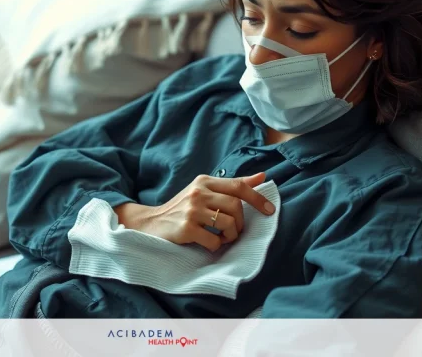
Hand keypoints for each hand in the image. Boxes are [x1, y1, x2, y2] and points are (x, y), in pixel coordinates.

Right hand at [114, 172, 274, 251]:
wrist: (150, 223)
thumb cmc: (182, 208)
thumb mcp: (204, 191)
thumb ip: (232, 185)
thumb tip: (262, 176)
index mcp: (204, 181)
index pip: (238, 186)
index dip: (257, 198)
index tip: (270, 211)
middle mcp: (198, 193)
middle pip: (235, 206)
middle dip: (240, 222)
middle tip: (234, 231)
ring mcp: (191, 210)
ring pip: (228, 223)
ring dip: (230, 235)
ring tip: (223, 238)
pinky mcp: (186, 228)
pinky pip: (214, 240)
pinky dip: (217, 245)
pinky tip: (210, 243)